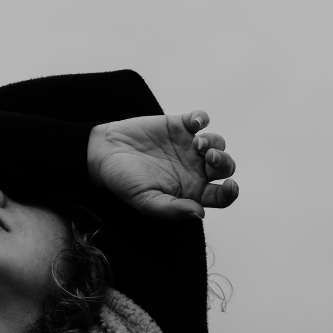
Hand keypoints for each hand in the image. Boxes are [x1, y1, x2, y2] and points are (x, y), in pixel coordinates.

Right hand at [87, 110, 238, 219]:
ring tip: (196, 143)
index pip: (221, 195)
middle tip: (209, 158)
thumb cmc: (122, 181)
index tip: (230, 186)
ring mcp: (188, 146)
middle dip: (224, 162)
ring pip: (217, 142)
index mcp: (190, 191)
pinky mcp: (179, 125)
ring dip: (213, 142)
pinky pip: (201, 119)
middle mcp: (194, 169)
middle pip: (225, 167)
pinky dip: (202, 119)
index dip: (230, 192)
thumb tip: (199, 213)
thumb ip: (172, 209)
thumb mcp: (144, 201)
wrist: (102, 153)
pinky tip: (193, 123)